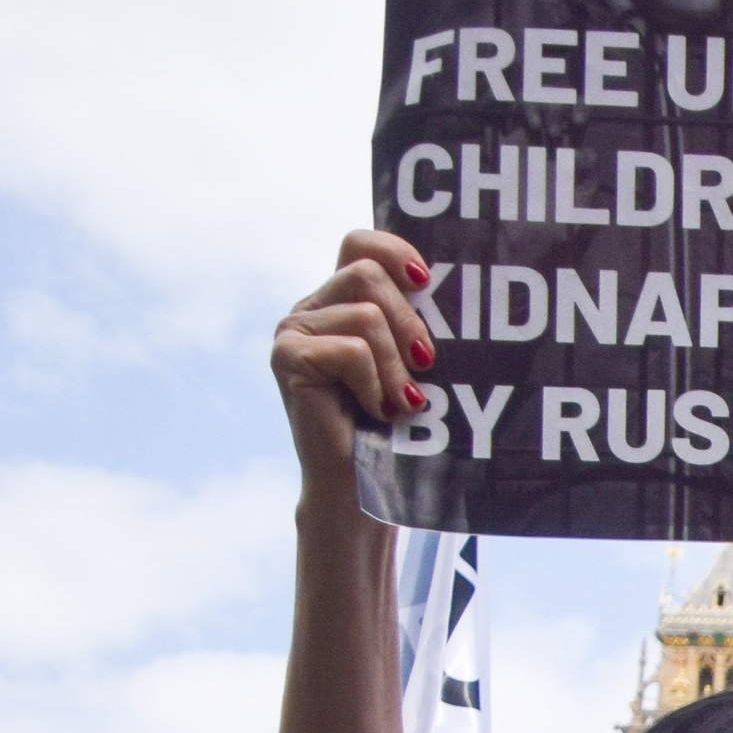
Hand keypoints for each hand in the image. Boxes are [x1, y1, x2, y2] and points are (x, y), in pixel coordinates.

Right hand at [271, 228, 436, 484]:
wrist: (364, 489)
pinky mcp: (287, 357)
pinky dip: (374, 384)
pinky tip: (374, 411)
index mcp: (340, 301)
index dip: (394, 250)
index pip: (360, 243)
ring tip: (401, 403)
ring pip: (364, 314)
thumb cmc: (398, 430)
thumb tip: (445, 287)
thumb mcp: (414, 365)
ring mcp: (294, 331)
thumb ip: (416, 324)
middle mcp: (311, 309)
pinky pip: (351, 350)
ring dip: (395, 365)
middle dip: (409, 321)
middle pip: (367, 273)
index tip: (426, 281)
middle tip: (427, 366)